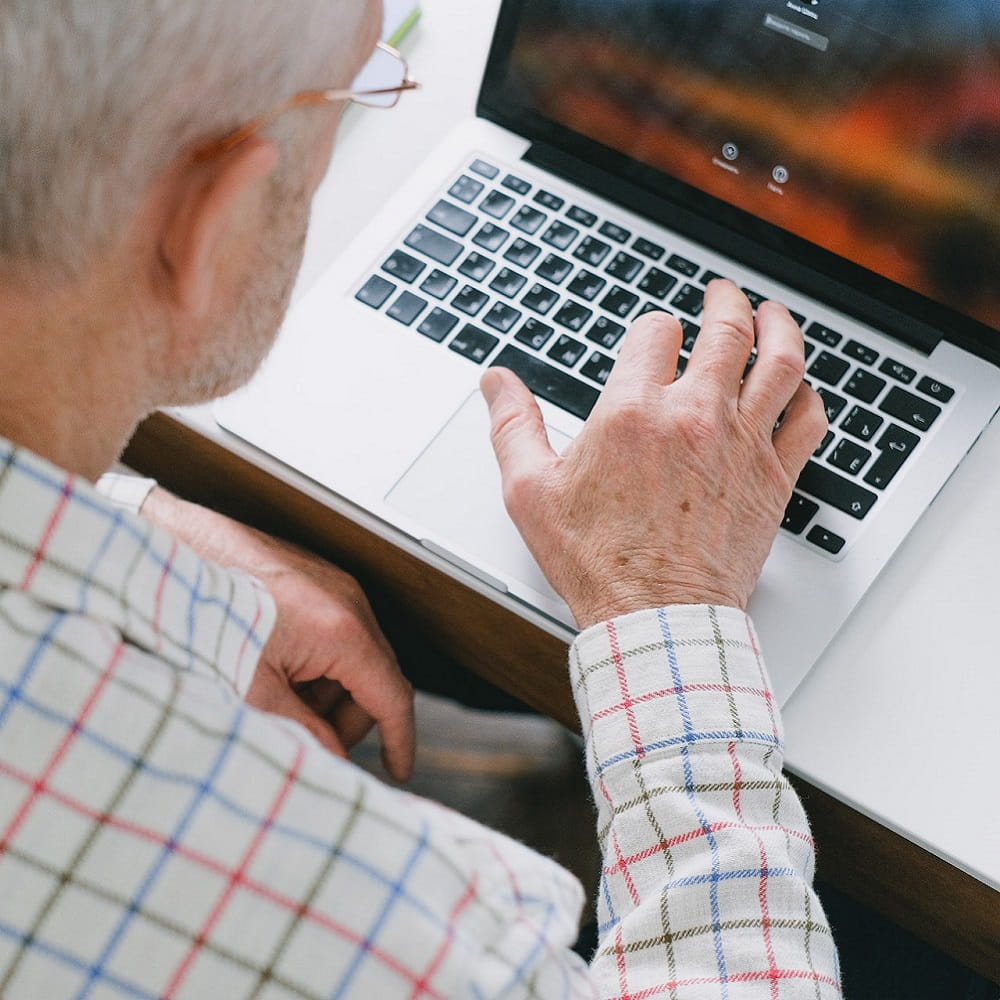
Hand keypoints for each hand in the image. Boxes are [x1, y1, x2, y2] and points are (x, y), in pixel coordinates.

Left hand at [141, 489, 414, 779]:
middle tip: (308, 740)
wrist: (166, 556)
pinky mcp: (313, 577)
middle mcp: (347, 600)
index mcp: (340, 629)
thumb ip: (303, 734)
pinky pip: (335, 631)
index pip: (393, 695)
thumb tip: (332, 761)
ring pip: (354, 656)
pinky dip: (315, 662)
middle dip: (348, 718)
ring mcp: (332, 584)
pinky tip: (272, 670)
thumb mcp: (252, 692)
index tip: (399, 770)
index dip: (400, 740)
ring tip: (276, 698)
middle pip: (375, 678)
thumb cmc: (201, 615)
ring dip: (327, 690)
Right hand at [481, 280, 826, 626]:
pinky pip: (809, 419)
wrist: (655, 617)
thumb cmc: (596, 562)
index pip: (656, 332)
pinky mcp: (773, 478)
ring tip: (772, 314)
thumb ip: (512, 426)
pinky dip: (808, 395)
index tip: (653, 338)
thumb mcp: (530, 492)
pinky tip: (800, 390)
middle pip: (727, 329)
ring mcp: (741, 444)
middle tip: (722, 293)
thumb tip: (495, 381)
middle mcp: (694, 417)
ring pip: (780, 362)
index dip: (653, 328)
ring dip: (779, 328)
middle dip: (725, 302)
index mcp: (633, 413)